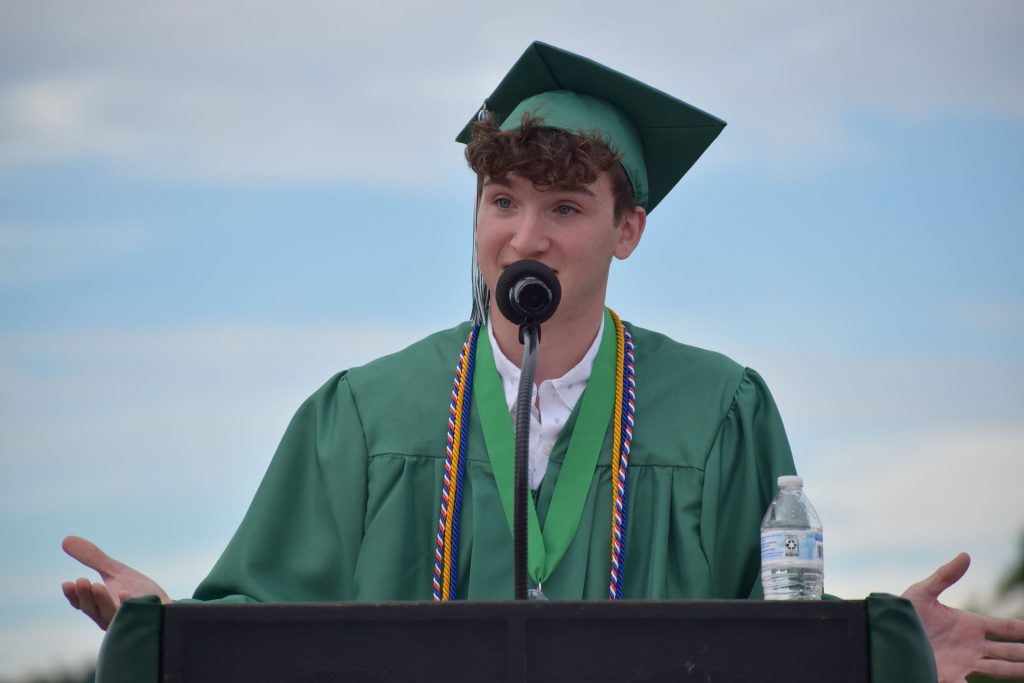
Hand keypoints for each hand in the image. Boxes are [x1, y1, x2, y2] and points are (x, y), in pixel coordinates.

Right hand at [61, 535, 169, 630]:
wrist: (167, 607)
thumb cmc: (138, 591)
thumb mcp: (115, 572)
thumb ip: (93, 559)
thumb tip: (65, 540)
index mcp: (101, 608)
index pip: (83, 604)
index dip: (74, 596)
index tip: (67, 583)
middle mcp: (112, 618)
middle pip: (94, 610)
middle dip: (87, 596)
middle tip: (82, 581)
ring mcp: (129, 621)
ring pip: (112, 614)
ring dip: (104, 601)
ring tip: (97, 586)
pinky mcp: (148, 620)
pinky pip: (138, 616)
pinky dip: (130, 606)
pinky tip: (126, 594)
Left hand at [903, 552, 1023, 681]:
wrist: (883, 634)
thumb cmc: (902, 612)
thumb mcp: (923, 592)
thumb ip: (944, 576)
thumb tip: (965, 555)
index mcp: (969, 624)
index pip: (1005, 628)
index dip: (1022, 630)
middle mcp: (971, 645)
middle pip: (1008, 651)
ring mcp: (963, 663)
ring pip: (999, 669)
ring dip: (1016, 671)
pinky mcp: (950, 677)